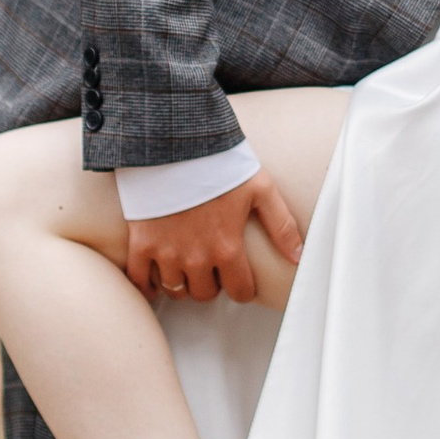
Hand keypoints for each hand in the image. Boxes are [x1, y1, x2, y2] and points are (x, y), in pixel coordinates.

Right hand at [126, 174, 304, 303]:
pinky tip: (156, 282)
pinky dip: (148, 286)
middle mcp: (197, 257)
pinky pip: (141, 279)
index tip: (240, 280)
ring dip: (184, 284)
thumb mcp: (260, 189)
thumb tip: (298, 256)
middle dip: (213, 284)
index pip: (240, 291)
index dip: (243, 289)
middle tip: (213, 269)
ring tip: (188, 270)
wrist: (175, 145)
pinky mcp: (142, 243)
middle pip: (206, 293)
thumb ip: (281, 225)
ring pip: (177, 290)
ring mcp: (167, 252)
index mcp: (227, 247)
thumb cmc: (218, 163)